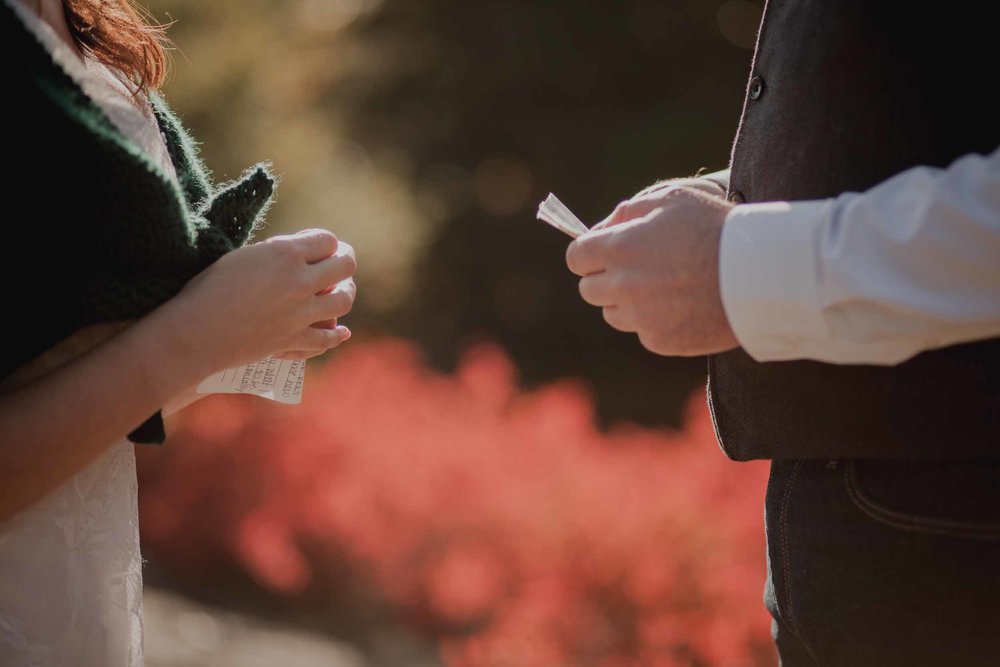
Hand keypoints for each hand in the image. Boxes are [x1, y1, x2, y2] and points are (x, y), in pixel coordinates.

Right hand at [159, 228, 356, 380]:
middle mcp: (299, 281)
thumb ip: (278, 253)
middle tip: (341, 261)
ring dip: (345, 294)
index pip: (327, 240)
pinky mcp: (295, 340)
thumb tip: (300, 253)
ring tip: (340, 291)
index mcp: (284, 253)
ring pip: (343, 301)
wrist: (195, 331)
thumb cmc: (209, 287)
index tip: (320, 246)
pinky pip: (327, 338)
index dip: (326, 242)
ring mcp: (300, 313)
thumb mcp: (245, 256)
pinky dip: (336, 335)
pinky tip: (341, 332)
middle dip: (344, 261)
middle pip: (345, 266)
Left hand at [565, 185, 738, 355]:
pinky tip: (682, 305)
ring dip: (627, 302)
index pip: (576, 257)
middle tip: (636, 269)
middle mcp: (623, 285)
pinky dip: (655, 321)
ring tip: (664, 287)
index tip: (602, 252)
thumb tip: (602, 229)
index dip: (588, 253)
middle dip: (605, 278)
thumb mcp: (672, 200)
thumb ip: (629, 212)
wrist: (759, 272)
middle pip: (589, 289)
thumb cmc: (716, 228)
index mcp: (620, 248)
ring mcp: (640, 317)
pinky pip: (643, 332)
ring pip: (613, 314)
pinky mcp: (660, 340)